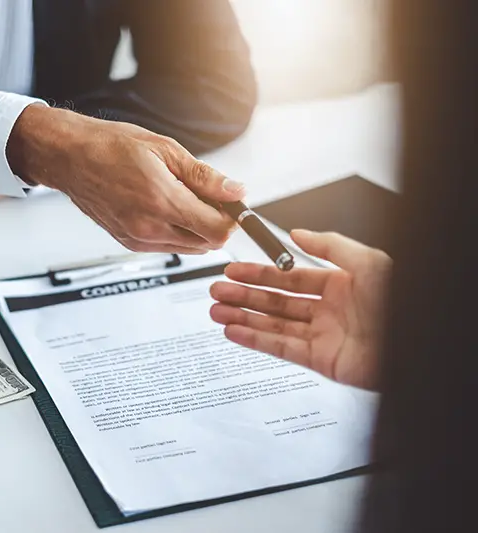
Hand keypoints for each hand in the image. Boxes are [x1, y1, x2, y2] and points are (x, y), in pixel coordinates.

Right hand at [6, 105, 245, 253]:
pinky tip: (166, 206)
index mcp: (161, 201)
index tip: (232, 203)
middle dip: (216, 223)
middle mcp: (149, 227)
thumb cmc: (110, 147)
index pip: (218, 230)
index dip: (233, 219)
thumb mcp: (165, 150)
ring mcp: (137, 238)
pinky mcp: (129, 243)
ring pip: (188, 247)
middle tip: (210, 196)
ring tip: (184, 197)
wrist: (71, 157)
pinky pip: (167, 246)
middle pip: (207, 244)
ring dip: (197, 229)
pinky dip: (177, 231)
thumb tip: (235, 191)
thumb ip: (204, 177)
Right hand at [209, 230, 391, 389]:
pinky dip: (255, 340)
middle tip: (217, 290)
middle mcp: (329, 311)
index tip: (235, 270)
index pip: (289, 278)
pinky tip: (235, 331)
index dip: (260, 273)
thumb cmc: (401, 303)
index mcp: (340, 285)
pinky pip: (281, 348)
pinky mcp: (321, 360)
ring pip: (273, 325)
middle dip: (244, 295)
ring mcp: (323, 336)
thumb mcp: (368, 262)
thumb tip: (298, 234)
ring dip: (242, 317)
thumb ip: (330, 246)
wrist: (417, 345)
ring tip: (216, 311)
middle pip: (276, 302)